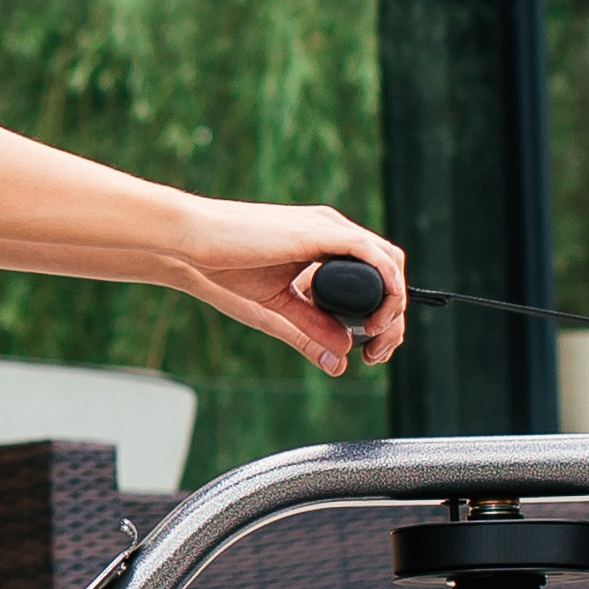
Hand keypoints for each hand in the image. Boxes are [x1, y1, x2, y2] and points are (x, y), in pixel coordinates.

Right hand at [164, 208, 406, 372]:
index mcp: (324, 245)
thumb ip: (310, 330)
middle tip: (379, 351)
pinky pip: (373, 253)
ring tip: (377, 338)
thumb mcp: (277, 308)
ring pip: (389, 260)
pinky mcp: (320, 231)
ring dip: (394, 303)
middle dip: (395, 314)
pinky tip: (378, 314)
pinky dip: (386, 285)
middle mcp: (332, 232)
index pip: (374, 274)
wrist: (194, 243)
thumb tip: (342, 360)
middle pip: (390, 268)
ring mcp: (328, 228)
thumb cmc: (224, 268)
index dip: (383, 313)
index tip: (372, 348)